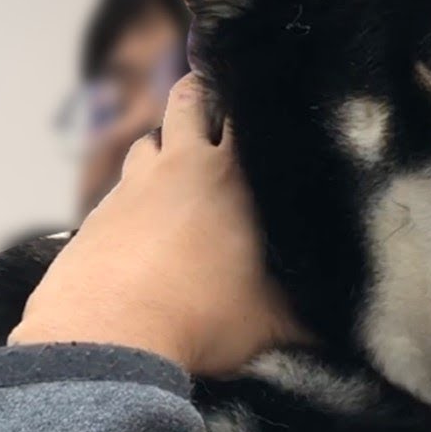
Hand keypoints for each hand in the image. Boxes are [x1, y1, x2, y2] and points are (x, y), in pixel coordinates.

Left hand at [11, 74, 305, 374]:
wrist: (110, 335)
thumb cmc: (200, 320)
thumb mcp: (269, 324)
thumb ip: (306, 321)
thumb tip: (336, 336)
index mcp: (229, 175)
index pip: (242, 108)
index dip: (252, 99)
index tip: (262, 103)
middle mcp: (176, 166)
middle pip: (186, 101)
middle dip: (199, 95)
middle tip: (213, 107)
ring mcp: (130, 188)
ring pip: (145, 143)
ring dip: (161, 148)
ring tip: (177, 172)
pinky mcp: (94, 216)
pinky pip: (116, 191)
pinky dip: (131, 198)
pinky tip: (140, 226)